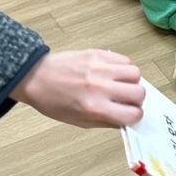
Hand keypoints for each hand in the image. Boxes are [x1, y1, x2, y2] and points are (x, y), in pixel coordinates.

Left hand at [11, 49, 144, 127]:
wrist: (36, 77)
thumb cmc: (54, 102)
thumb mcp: (79, 121)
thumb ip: (106, 121)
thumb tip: (128, 119)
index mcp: (95, 108)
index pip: (133, 114)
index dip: (134, 116)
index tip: (129, 114)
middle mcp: (100, 88)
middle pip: (139, 92)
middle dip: (136, 99)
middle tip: (125, 99)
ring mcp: (100, 69)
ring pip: (136, 73)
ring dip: (132, 81)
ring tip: (120, 83)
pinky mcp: (98, 54)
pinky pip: (125, 59)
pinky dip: (123, 67)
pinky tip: (113, 72)